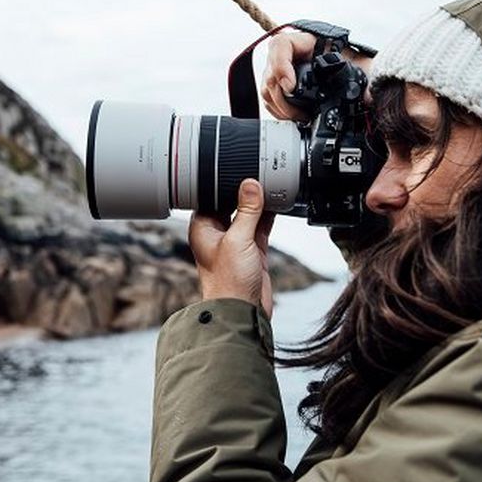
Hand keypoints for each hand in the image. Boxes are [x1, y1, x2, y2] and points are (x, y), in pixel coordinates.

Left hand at [189, 179, 275, 319]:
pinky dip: (269, 216)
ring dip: (259, 203)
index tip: (239, 169)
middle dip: (245, 191)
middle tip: (259, 173)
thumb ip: (247, 211)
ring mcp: (236, 241)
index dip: (224, 183)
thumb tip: (250, 185)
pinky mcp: (252, 250)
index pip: (211, 197)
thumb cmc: (228, 282)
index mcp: (203, 228)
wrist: (243, 312)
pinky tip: (277, 204)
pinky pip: (261, 226)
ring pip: (248, 214)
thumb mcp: (238, 240)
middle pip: (231, 203)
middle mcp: (218, 233)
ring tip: (271, 185)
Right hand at [261, 31, 374, 120]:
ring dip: (280, 106)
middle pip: (270, 72)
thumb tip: (362, 93)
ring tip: (300, 117)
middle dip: (283, 97)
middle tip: (300, 113)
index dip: (281, 66)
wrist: (362, 79)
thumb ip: (358, 75)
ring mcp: (285, 70)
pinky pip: (269, 98)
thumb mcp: (359, 67)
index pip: (281, 45)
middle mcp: (292, 54)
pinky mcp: (283, 86)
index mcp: (308, 41)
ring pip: (267, 87)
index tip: (291, 86)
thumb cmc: (360, 68)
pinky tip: (293, 117)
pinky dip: (278, 110)